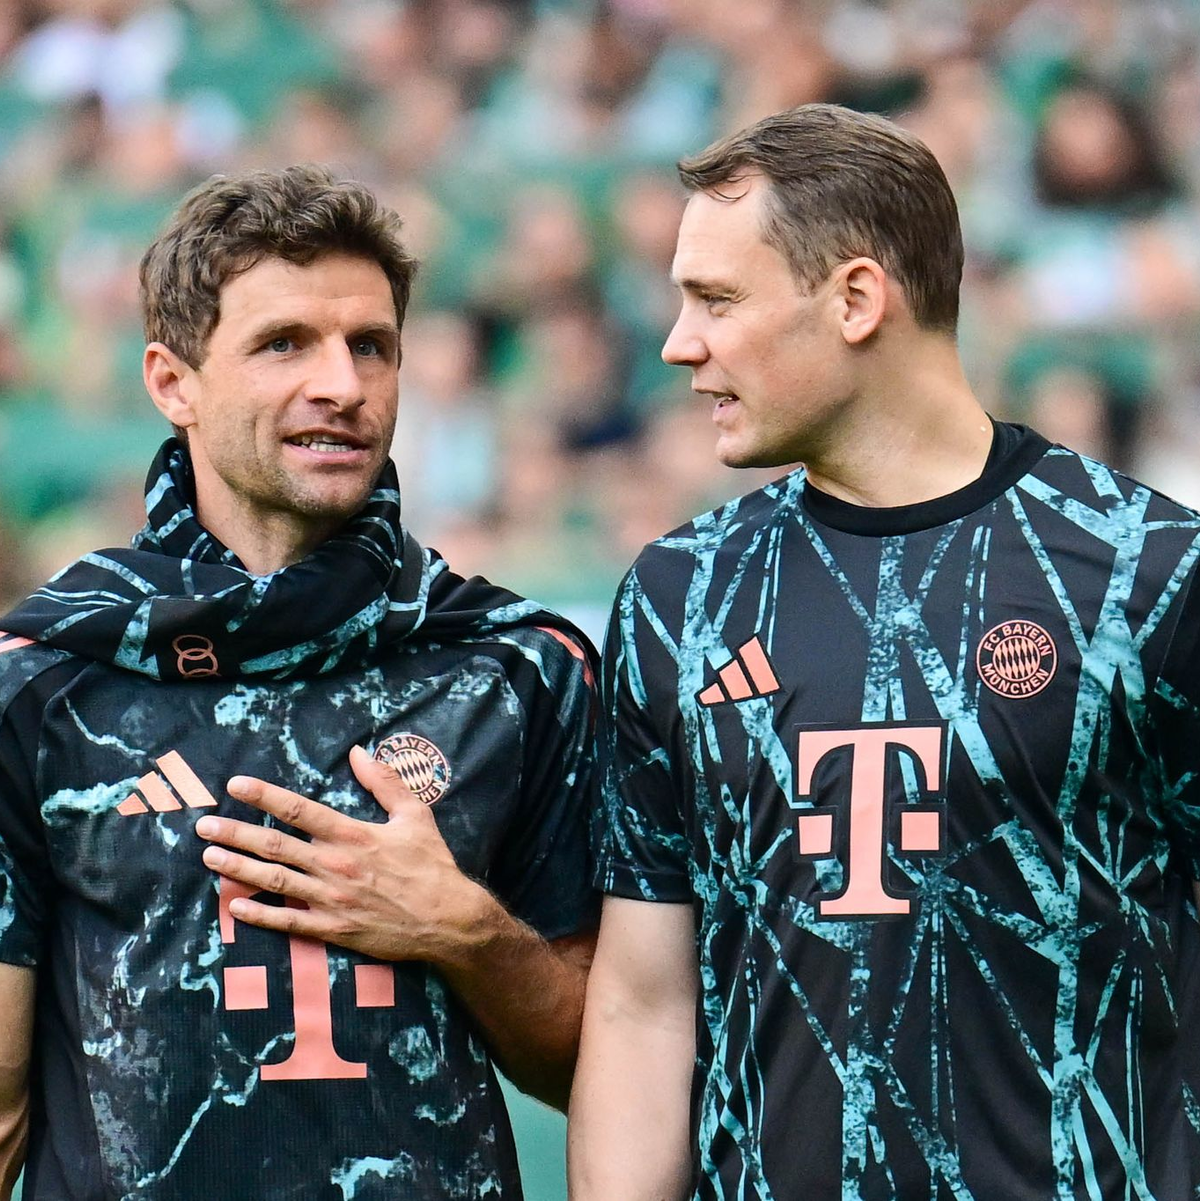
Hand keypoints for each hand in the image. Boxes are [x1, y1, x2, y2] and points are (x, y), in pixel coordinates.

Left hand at [196, 745, 496, 965]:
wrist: (448, 919)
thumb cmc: (432, 864)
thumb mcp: (415, 815)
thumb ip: (385, 782)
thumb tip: (359, 751)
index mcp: (353, 835)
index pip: (298, 810)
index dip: (263, 796)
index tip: (236, 785)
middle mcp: (335, 866)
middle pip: (274, 845)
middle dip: (235, 833)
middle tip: (203, 825)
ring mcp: (331, 900)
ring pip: (273, 881)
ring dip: (237, 868)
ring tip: (209, 857)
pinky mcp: (334, 930)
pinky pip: (289, 921)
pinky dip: (260, 914)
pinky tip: (235, 906)